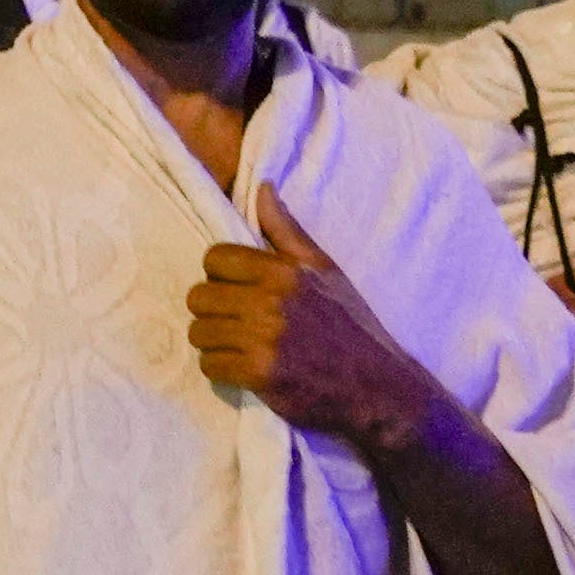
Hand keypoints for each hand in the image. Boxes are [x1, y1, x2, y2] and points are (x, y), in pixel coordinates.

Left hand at [187, 198, 446, 453]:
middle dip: (213, 311)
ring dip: (215, 342)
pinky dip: (222, 369)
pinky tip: (246, 368)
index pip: (214, 258)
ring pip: (199, 332)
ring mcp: (264, 339)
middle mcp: (271, 301)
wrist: (375, 386)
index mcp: (284, 271)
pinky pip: (209, 365)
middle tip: (238, 323)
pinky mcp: (259, 375)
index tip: (240, 292)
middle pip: (199, 297)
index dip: (222, 276)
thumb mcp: (324, 271)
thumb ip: (286, 232)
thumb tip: (262, 189)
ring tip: (241, 346)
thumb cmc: (349, 325)